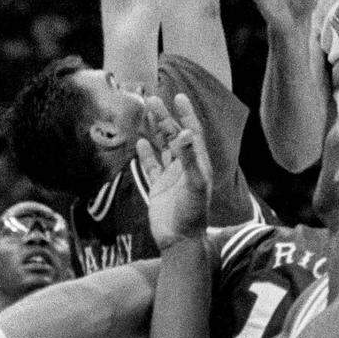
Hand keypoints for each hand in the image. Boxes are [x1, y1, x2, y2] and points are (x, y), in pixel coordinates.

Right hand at [139, 94, 213, 247]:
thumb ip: (190, 158)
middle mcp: (185, 166)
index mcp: (197, 163)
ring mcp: (171, 177)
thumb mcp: (194, 183)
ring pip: (162, 148)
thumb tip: (186, 132)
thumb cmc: (192, 213)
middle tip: (151, 99)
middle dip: (164, 117)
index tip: (179, 96)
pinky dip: (146, 155)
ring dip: (154, 131)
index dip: (186, 114)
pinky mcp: (158, 188)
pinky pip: (151, 167)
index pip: (192, 132)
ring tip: (145, 114)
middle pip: (173, 136)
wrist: (179, 241)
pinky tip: (141, 143)